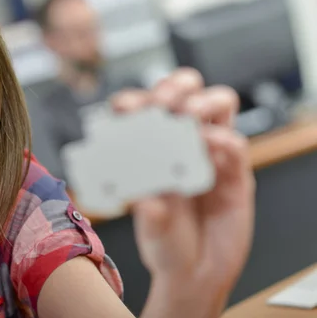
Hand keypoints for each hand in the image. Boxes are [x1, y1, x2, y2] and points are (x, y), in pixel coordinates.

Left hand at [111, 68, 255, 317]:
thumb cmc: (164, 241)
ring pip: (218, 103)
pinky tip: (211, 147)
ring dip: (203, 102)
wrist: (196, 273)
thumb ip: (150, 212)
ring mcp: (210, 153)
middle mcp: (180, 142)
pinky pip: (236, 145)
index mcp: (150, 147)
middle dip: (172, 88)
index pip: (142, 108)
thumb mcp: (150, 227)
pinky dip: (224, 139)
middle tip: (163, 104)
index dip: (132, 102)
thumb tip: (146, 198)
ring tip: (189, 117)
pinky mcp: (236, 173)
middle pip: (183, 91)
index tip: (125, 109)